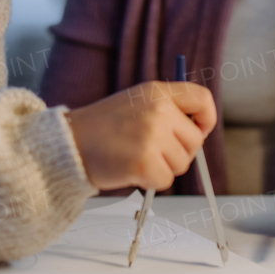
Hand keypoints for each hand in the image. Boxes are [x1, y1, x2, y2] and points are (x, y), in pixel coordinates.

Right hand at [66, 81, 216, 191]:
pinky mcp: (145, 162)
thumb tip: (197, 130)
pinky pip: (166, 180)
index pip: (202, 99)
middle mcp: (158, 110)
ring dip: (163, 167)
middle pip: (195, 140)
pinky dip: (151, 182)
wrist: (68, 144)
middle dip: (178, 151)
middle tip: (150, 150)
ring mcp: (152, 136)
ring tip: (135, 156)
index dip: (206, 119)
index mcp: (157, 91)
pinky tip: (130, 169)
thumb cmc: (100, 128)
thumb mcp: (135, 103)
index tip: (198, 129)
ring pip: (182, 163)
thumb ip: (165, 110)